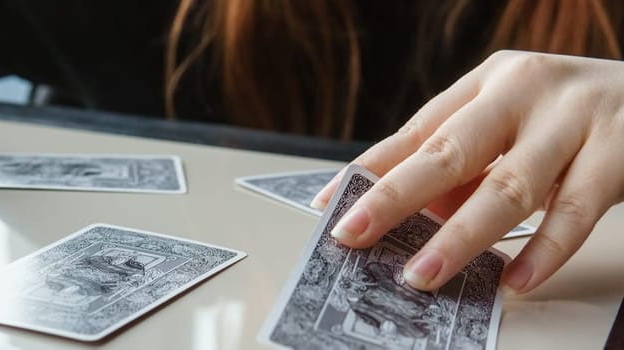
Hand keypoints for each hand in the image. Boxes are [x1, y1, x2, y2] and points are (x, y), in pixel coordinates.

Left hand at [311, 50, 623, 292]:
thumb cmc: (574, 117)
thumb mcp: (513, 124)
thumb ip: (465, 167)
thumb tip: (406, 218)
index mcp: (488, 82)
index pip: (415, 131)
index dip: (370, 172)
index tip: (330, 207)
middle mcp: (525, 92)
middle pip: (449, 151)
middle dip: (394, 198)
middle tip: (355, 235)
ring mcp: (574, 120)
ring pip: (508, 187)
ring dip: (460, 237)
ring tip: (423, 274)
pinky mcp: (620, 152)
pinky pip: (576, 212)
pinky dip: (543, 251)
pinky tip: (514, 281)